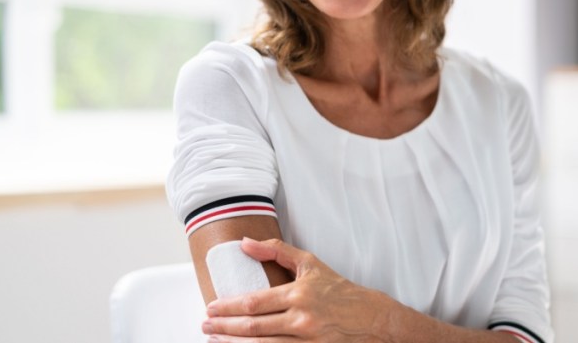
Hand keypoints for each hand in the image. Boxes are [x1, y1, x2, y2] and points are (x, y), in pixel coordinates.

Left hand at [202, 237, 394, 341]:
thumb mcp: (310, 264)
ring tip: (215, 340)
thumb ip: (276, 251)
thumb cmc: (339, 290)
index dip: (228, 307)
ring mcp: (306, 341)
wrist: (372, 319)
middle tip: (205, 325)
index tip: (211, 307)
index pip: (253, 303)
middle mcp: (301, 319)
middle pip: (252, 327)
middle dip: (224, 327)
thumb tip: (245, 243)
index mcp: (298, 294)